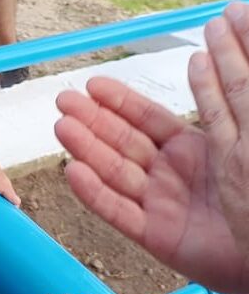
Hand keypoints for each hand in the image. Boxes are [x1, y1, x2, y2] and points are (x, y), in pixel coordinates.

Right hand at [54, 2, 248, 293]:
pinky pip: (119, 213)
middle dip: (92, 120)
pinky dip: (95, 194)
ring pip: (115, 172)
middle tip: (63, 100)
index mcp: (190, 150)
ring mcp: (160, 206)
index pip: (147, 119)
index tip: (93, 83)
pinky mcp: (156, 237)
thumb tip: (200, 57)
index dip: (119, 101)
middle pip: (122, 142)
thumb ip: (221, 98)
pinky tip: (73, 172)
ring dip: (86, 149)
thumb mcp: (241, 136)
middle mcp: (169, 175)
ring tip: (62, 127)